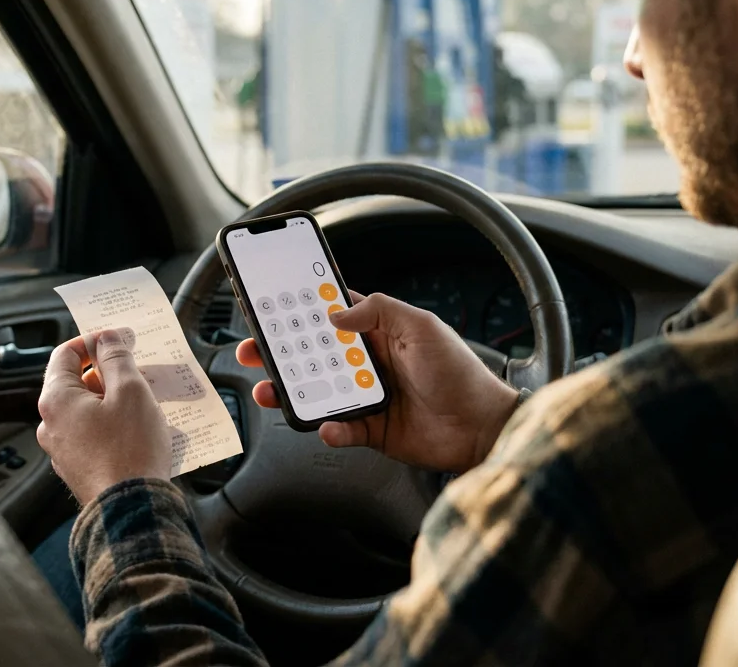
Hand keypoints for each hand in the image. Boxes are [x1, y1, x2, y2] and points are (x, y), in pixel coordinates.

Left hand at [37, 329, 171, 503]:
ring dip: (113, 401)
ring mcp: (63, 450)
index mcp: (56, 400)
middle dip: (108, 373)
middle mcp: (51, 424)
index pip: (65, 354)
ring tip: (144, 403)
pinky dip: (113, 426)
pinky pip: (94, 435)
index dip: (92, 341)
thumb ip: (116, 357)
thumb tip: (107, 338)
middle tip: (138, 372)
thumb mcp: (130, 390)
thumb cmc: (130, 450)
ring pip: (87, 411)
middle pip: (77, 383)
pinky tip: (138, 430)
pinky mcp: (79, 468)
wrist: (132, 509)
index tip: (117, 339)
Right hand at [238, 292, 518, 472]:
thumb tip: (337, 312)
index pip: (333, 316)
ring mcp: (368, 398)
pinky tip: (328, 427)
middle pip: (314, 356)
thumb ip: (380, 311)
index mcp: (380, 333)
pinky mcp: (371, 430)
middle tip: (254, 351)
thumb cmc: (461, 373)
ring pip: (318, 393)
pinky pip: (340, 429)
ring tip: (272, 391)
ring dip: (292, 393)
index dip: (302, 312)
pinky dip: (330, 430)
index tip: (272, 307)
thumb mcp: (423, 326)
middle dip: (281, 354)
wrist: (483, 428)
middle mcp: (369, 364)